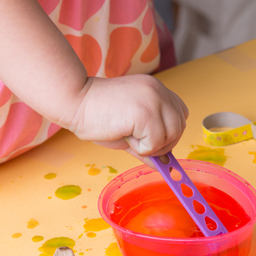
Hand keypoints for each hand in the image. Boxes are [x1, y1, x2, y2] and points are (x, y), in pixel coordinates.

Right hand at [64, 75, 188, 161]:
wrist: (74, 101)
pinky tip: (125, 136)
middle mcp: (158, 91)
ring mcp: (153, 100)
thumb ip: (149, 143)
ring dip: (153, 146)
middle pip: (180, 126)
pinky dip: (142, 148)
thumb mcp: (129, 129)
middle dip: (163, 143)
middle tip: (139, 143)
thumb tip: (164, 165)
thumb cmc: (97, 114)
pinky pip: (156, 141)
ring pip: (172, 135)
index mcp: (155, 90)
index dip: (170, 132)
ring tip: (131, 138)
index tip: (154, 141)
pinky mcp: (145, 113)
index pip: (180, 114)